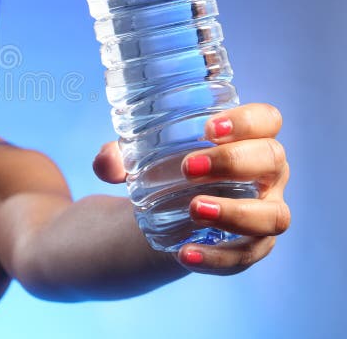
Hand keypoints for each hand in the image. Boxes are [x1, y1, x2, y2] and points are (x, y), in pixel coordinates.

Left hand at [93, 102, 290, 274]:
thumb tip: (105, 164)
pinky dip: (215, 257)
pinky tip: (184, 253)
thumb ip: (117, 157)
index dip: (247, 120)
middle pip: (272, 161)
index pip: (267, 120)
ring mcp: (263, 212)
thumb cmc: (162, 170)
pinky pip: (244, 257)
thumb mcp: (137, 158)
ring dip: (235, 212)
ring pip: (272, 215)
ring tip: (193, 209)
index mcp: (247, 139)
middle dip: (232, 161)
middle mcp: (266, 175)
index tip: (209, 128)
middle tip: (187, 167)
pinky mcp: (249, 248)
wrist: (161, 217)